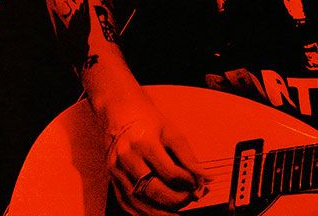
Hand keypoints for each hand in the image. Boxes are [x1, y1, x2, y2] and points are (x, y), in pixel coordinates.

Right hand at [104, 97, 209, 215]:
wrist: (121, 111)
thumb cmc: (147, 120)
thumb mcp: (172, 132)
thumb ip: (188, 158)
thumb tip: (204, 178)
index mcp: (144, 143)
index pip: (170, 172)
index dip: (188, 182)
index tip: (198, 184)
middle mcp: (127, 158)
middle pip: (153, 189)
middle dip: (176, 199)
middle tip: (190, 198)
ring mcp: (116, 169)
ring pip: (138, 201)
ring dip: (159, 213)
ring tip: (177, 214)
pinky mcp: (112, 177)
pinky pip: (125, 202)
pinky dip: (141, 212)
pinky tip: (156, 213)